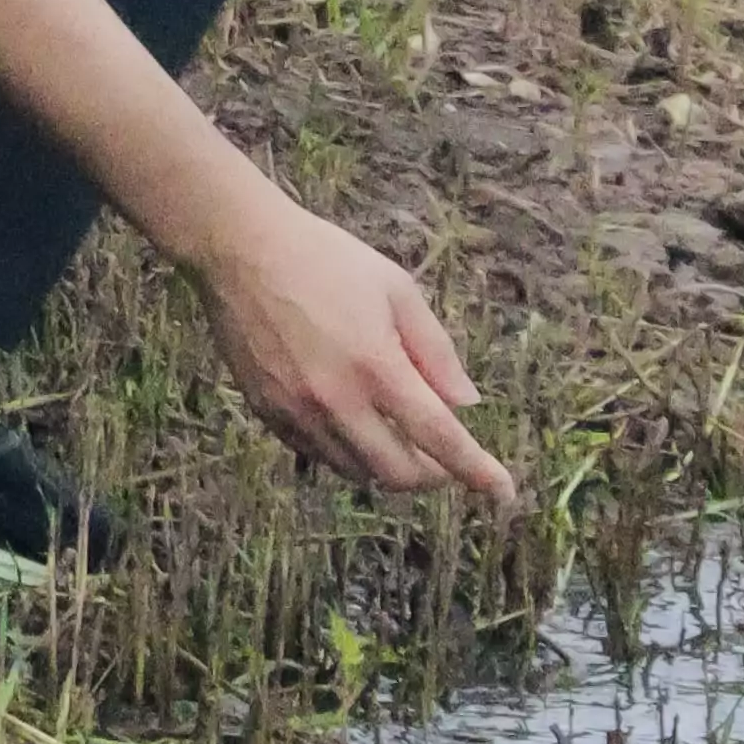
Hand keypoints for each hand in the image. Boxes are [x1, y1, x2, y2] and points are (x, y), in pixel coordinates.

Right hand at [179, 180, 513, 501]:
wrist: (239, 249)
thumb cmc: (325, 260)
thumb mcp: (397, 290)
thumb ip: (436, 352)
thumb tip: (466, 404)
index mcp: (378, 366)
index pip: (441, 439)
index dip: (478, 473)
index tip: (504, 494)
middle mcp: (337, 400)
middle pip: (399, 472)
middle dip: (434, 475)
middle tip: (447, 459)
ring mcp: (297, 410)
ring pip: (356, 471)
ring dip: (389, 467)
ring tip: (399, 439)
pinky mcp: (266, 411)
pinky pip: (317, 455)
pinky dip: (347, 454)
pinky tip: (354, 426)